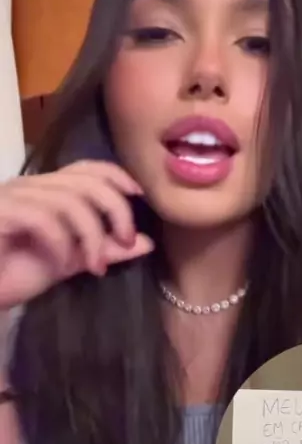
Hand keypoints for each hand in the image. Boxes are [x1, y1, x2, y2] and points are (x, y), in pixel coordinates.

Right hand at [0, 160, 154, 310]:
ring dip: (91, 235)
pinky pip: (42, 218)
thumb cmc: (12, 275)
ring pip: (69, 200)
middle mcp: (28, 186)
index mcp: (44, 191)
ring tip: (95, 266)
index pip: (85, 168)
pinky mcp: (1, 213)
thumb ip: (102, 250)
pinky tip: (63, 263)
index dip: (116, 176)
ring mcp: (12, 197)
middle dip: (115, 209)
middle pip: (86, 181)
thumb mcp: (67, 262)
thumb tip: (146, 243)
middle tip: (127, 242)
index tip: (139, 196)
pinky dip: (61, 242)